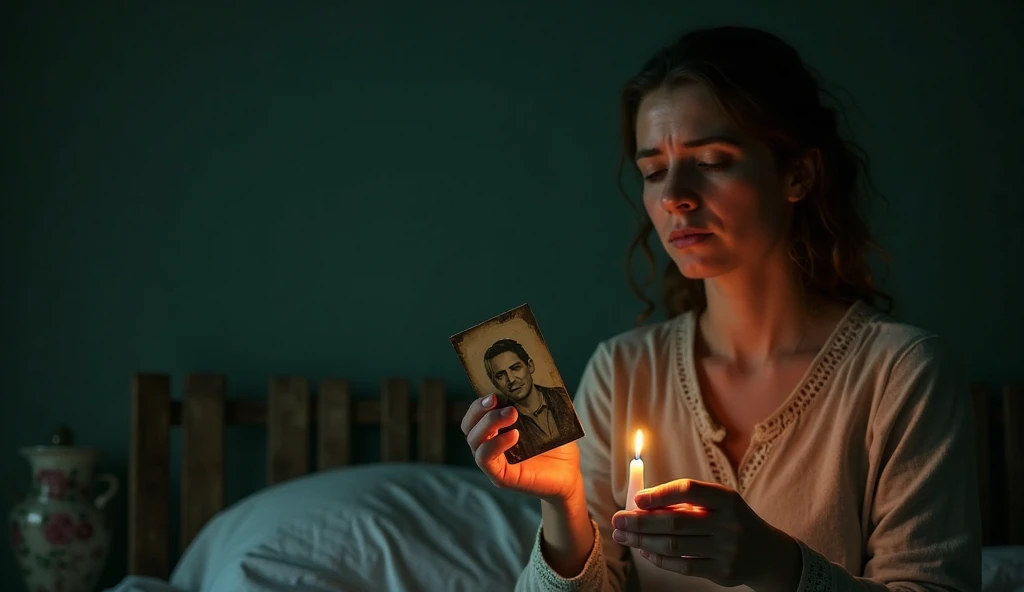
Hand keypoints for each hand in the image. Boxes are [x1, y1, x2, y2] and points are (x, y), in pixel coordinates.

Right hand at [461, 393, 581, 503]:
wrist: (569, 473)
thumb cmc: (556, 444)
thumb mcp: (548, 417)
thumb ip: (538, 399)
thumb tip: (539, 376)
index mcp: (496, 428)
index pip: (476, 413)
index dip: (480, 401)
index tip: (494, 392)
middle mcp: (489, 443)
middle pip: (468, 425)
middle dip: (479, 409)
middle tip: (498, 400)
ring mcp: (493, 461)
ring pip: (473, 440)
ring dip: (488, 423)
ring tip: (512, 414)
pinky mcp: (500, 476)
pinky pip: (485, 459)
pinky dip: (496, 444)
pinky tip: (514, 436)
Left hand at [610, 479, 801, 590]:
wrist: (767, 554)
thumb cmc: (730, 520)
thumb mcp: (718, 504)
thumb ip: (685, 503)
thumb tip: (640, 504)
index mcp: (727, 499)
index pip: (688, 490)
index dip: (660, 494)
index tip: (636, 499)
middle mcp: (728, 524)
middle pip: (676, 521)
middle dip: (641, 521)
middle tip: (617, 520)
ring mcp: (727, 550)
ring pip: (675, 546)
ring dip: (643, 540)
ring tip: (623, 535)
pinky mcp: (723, 573)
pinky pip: (683, 566)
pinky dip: (659, 558)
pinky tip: (644, 550)